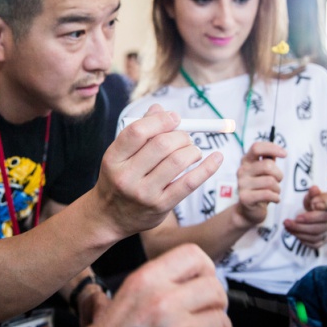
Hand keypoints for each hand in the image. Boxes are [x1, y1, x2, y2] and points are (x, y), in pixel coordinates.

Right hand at [51, 244, 231, 326]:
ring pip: (224, 322)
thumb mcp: (129, 292)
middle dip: (214, 302)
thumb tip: (197, 275)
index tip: (205, 280)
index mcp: (148, 280)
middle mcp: (165, 302)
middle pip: (216, 289)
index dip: (206, 269)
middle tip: (204, 312)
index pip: (195, 256)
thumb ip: (162, 279)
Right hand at [96, 106, 222, 236]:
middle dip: (180, 135)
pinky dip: (207, 168)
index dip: (160, 120)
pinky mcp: (160, 207)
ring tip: (193, 150)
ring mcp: (144, 193)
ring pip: (177, 161)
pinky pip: (189, 183)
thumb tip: (160, 109)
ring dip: (192, 149)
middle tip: (185, 137)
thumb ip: (139, 132)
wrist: (110, 217)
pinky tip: (217, 158)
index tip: (175, 118)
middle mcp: (126, 176)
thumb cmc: (118, 178)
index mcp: (113, 158)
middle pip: (161, 144)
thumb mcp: (120, 155)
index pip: (138, 131)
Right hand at [234, 141, 285, 225]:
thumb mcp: (264, 172)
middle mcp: (242, 171)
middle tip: (278, 181)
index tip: (285, 154)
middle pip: (267, 165)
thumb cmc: (260, 188)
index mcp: (246, 161)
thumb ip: (269, 159)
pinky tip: (274, 199)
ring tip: (274, 192)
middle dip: (279, 174)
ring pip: (270, 181)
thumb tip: (278, 150)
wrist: (249, 211)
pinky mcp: (245, 198)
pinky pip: (268, 194)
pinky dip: (276, 197)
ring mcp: (242, 184)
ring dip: (277, 189)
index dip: (272, 148)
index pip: (257, 148)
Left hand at [282, 186, 326, 248]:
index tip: (297, 217)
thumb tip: (313, 189)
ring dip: (299, 234)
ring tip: (288, 227)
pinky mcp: (326, 239)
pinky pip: (315, 244)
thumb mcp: (317, 195)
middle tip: (286, 222)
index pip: (323, 216)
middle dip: (300, 227)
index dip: (310, 218)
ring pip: (315, 238)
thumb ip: (314, 193)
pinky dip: (304, 241)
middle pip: (317, 229)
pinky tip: (295, 235)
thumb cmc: (320, 202)